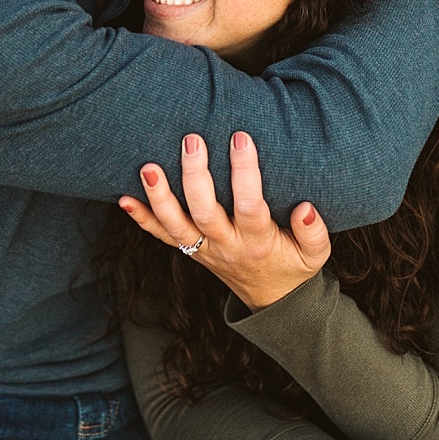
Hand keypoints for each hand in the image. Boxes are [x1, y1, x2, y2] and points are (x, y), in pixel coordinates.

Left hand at [119, 131, 330, 310]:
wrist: (269, 301)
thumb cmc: (292, 266)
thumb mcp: (315, 256)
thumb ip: (315, 232)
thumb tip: (306, 207)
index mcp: (258, 242)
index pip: (250, 206)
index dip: (244, 172)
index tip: (240, 138)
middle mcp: (226, 245)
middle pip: (204, 213)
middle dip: (195, 176)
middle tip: (191, 141)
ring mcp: (204, 249)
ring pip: (175, 226)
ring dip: (159, 197)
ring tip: (147, 167)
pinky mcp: (190, 249)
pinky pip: (161, 236)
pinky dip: (142, 219)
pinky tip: (123, 198)